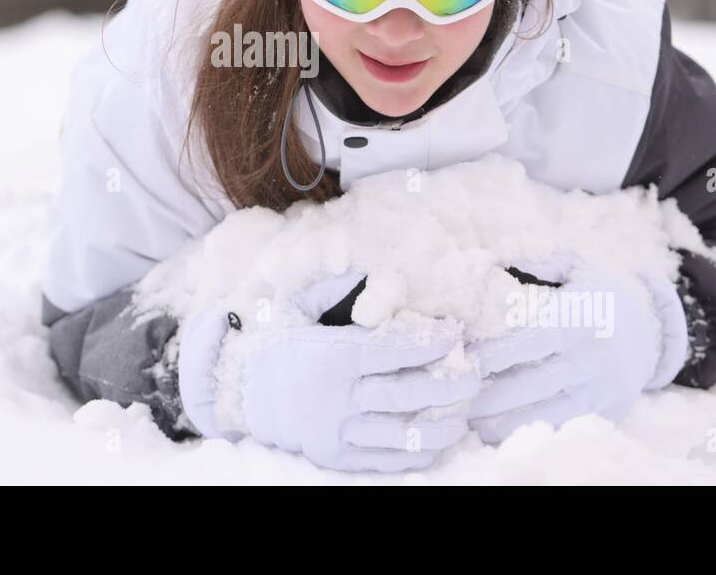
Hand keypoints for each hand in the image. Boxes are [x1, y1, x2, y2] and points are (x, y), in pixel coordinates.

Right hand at [179, 272, 479, 471]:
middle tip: (475, 370)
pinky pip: (388, 460)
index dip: (431, 342)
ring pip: (404, 434)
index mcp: (331, 357)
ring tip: (465, 409)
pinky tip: (442, 438)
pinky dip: (420, 453)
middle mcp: (337, 398)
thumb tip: (355, 256)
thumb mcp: (295, 304)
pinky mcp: (337, 456)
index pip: (394, 350)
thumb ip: (330, 282)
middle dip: (450, 383)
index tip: (455, 333)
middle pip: (408, 395)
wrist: (240, 393)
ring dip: (443, 422)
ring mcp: (338, 432)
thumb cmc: (275, 342)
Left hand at [467, 259, 686, 444]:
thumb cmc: (605, 292)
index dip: (497, 353)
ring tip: (476, 425)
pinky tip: (507, 434)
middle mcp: (591, 358)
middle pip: (536, 384)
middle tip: (460, 398)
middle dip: (495, 396)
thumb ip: (538, 259)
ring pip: (551, 413)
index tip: (467, 358)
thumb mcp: (578, 264)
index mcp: (580, 320)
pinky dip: (537, 432)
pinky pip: (569, 427)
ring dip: (510, 422)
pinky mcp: (607, 411)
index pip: (532, 341)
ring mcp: (601, 389)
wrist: (656, 327)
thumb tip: (494, 256)